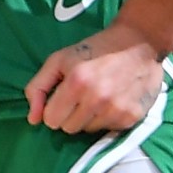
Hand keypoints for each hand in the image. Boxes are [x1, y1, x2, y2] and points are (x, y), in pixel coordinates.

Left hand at [24, 21, 164, 134]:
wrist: (140, 42)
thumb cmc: (95, 49)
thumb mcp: (59, 60)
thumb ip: (38, 87)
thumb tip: (32, 119)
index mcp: (76, 83)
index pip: (51, 120)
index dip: (53, 109)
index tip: (62, 98)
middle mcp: (97, 99)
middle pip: (69, 128)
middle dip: (70, 114)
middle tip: (81, 96)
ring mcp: (117, 110)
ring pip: (88, 130)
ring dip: (88, 117)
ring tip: (99, 95)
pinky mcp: (132, 117)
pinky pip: (108, 129)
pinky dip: (107, 117)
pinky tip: (113, 99)